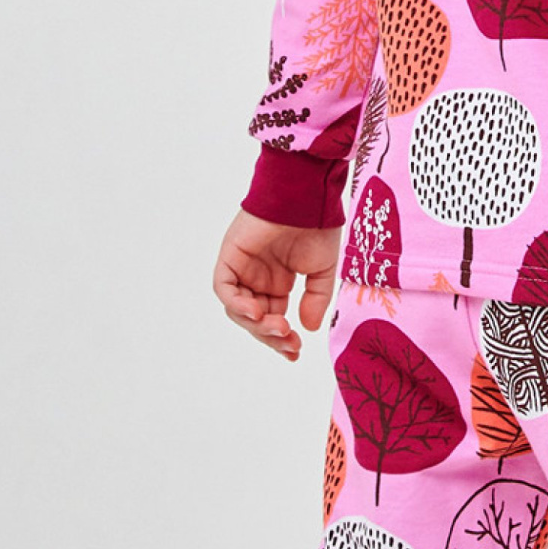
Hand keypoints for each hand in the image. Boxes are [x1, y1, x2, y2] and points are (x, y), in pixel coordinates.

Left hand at [212, 210, 340, 362]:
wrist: (307, 196)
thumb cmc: (317, 225)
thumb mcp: (323, 270)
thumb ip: (315, 299)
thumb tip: (308, 327)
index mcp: (277, 282)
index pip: (272, 319)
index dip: (281, 339)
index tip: (295, 353)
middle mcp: (257, 278)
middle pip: (255, 319)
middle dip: (271, 336)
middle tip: (290, 344)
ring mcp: (242, 268)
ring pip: (238, 309)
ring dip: (256, 324)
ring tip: (279, 327)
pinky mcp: (230, 256)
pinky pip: (224, 288)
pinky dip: (236, 303)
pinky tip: (256, 312)